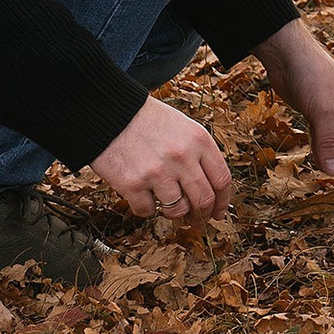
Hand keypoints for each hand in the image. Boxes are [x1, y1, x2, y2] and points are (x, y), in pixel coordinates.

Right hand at [93, 97, 232, 220]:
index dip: (222, 202)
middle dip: (202, 216)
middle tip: (196, 220)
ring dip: (174, 213)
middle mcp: (181, 157)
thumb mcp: (183, 127)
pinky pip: (147, 211)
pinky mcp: (133, 184)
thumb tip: (211, 187)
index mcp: (198, 140)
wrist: (111, 113)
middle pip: (204, 200)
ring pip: (178, 210)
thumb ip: (199, 154)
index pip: (221, 179)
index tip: (218, 212)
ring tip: (167, 205)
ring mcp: (157, 172)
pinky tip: (143, 195)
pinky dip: (145, 208)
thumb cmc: (147, 120)